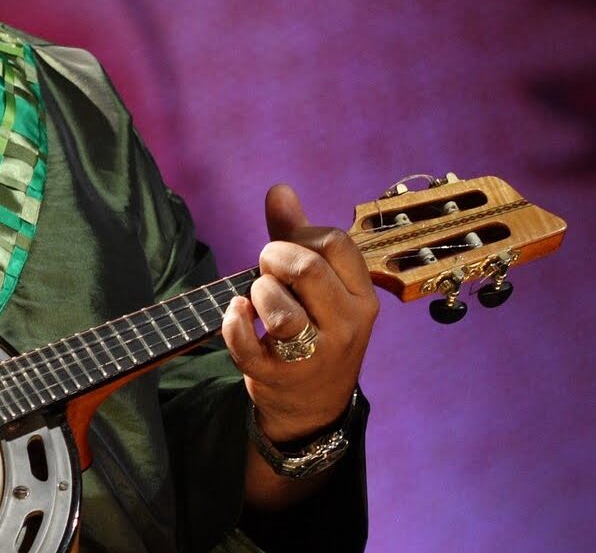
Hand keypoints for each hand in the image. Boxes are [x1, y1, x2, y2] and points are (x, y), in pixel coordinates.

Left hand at [221, 183, 377, 442]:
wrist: (314, 406)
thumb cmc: (315, 329)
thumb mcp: (320, 287)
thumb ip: (297, 236)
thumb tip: (279, 189)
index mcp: (361, 296)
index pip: (334, 241)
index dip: (300, 234)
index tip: (291, 250)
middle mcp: (346, 326)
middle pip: (306, 268)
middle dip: (274, 258)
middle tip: (268, 271)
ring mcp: (315, 356)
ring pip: (280, 311)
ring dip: (258, 294)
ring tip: (259, 301)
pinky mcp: (279, 379)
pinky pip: (247, 344)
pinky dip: (233, 322)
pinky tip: (237, 314)